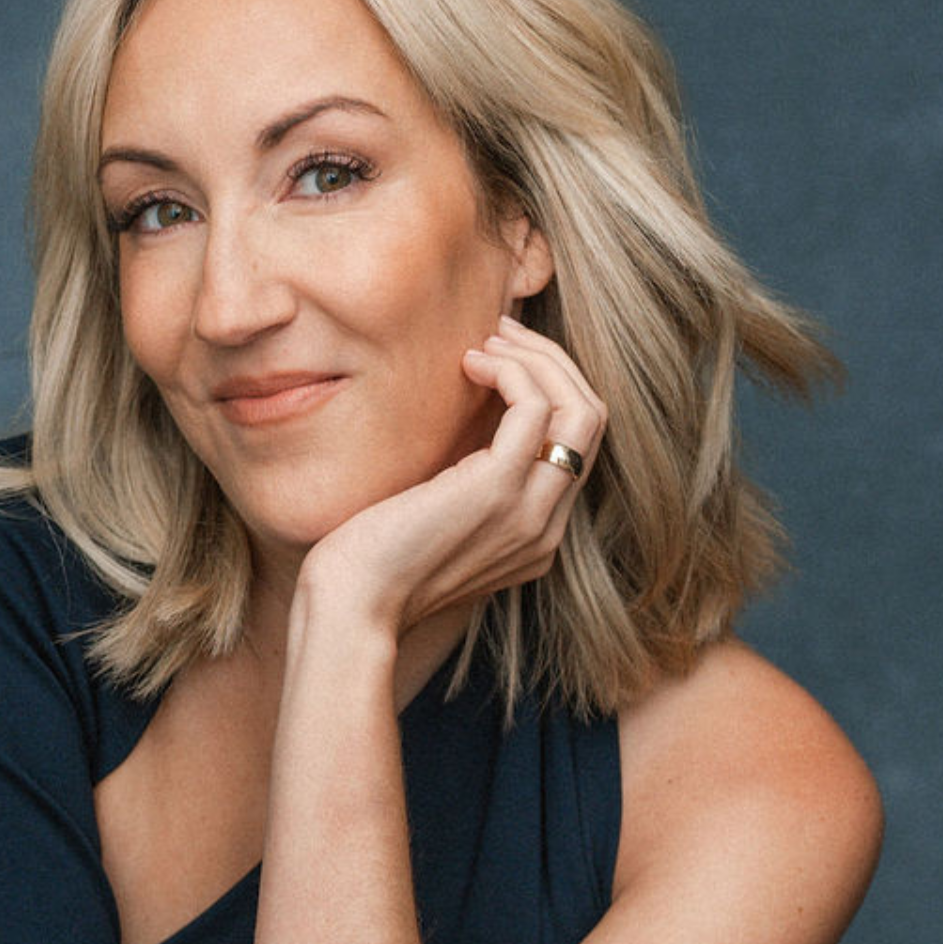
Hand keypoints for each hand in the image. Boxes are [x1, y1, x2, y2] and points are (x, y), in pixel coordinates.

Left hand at [298, 315, 605, 633]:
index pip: (575, 445)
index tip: (500, 358)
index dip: (549, 388)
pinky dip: (510, 370)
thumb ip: (460, 482)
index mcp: (534, 536)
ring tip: (485, 342)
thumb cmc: (370, 566)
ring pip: (580, 408)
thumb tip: (458, 418)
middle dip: (552, 362)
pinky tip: (468, 364)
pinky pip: (535, 408)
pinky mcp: (498, 491)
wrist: (351, 611)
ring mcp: (529, 511)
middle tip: (500, 332)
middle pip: (591, 420)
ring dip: (536, 358)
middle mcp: (545, 527)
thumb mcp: (431, 518)